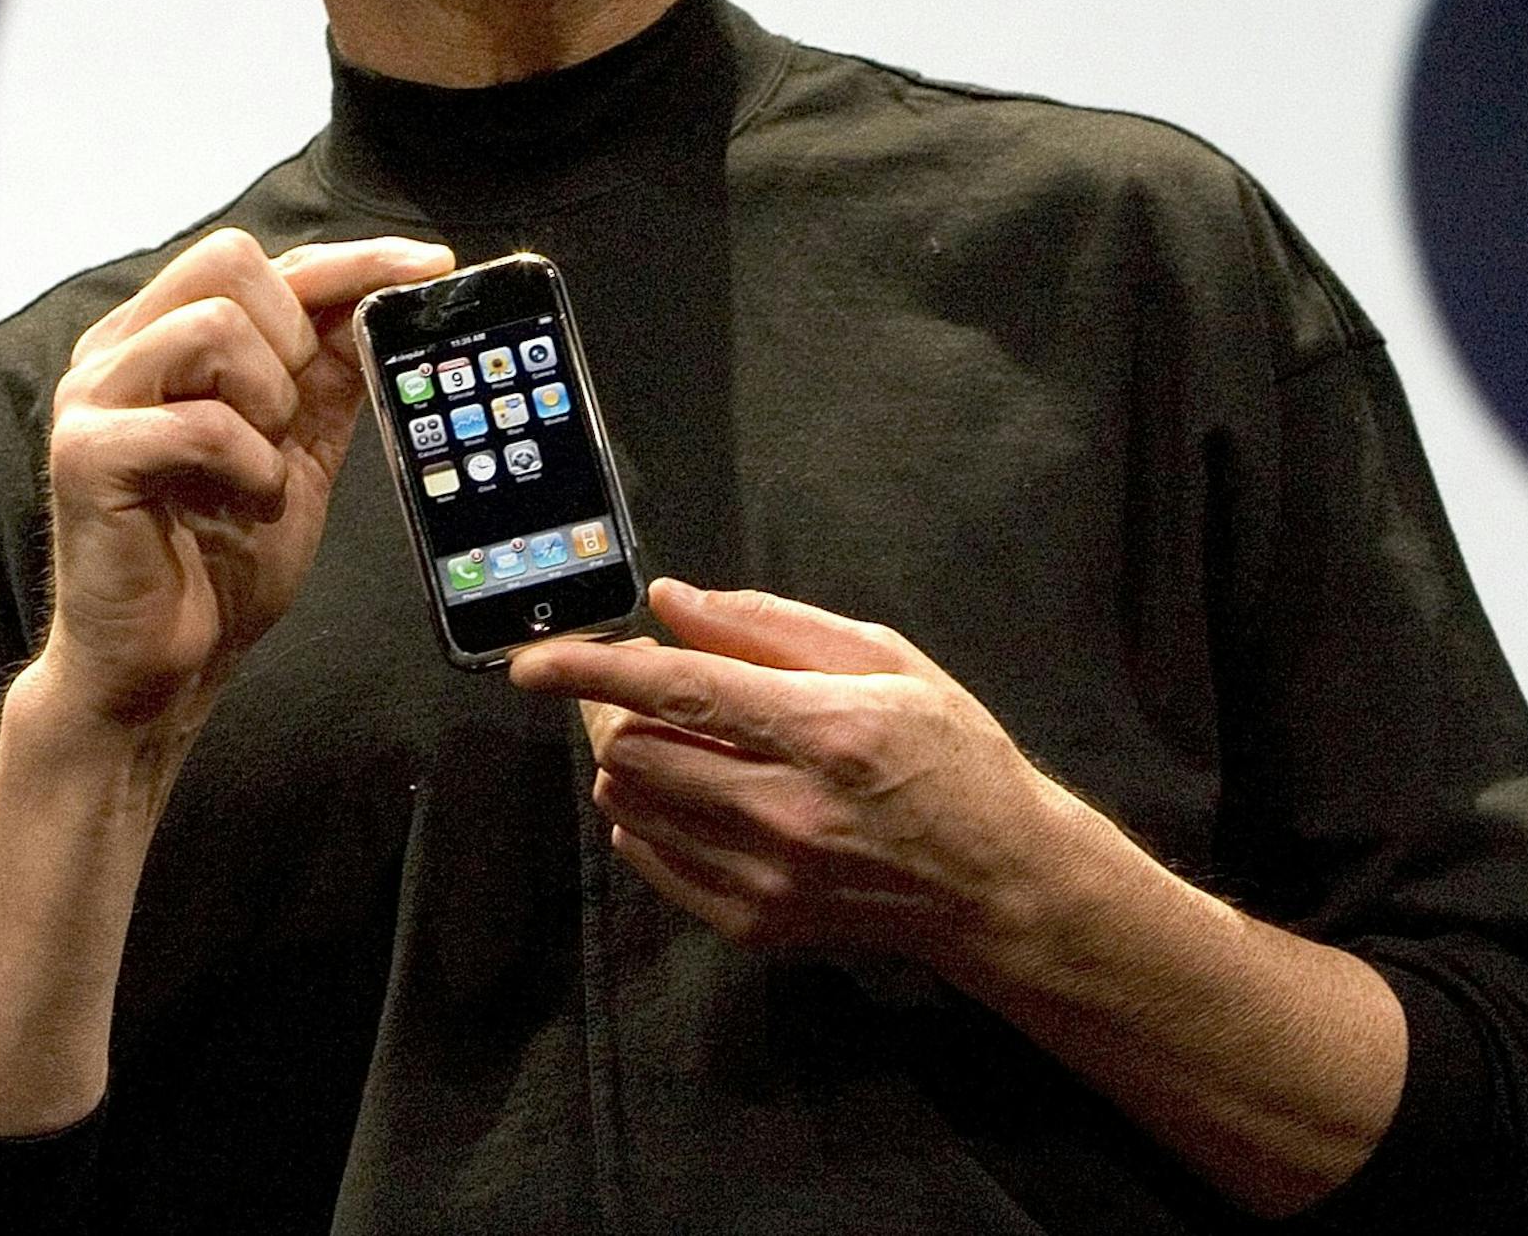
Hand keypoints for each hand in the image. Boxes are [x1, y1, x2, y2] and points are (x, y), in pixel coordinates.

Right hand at [38, 228, 452, 735]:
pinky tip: (248, 503)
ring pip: (212, 326)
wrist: (164, 667)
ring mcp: (93, 397)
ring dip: (269, 403)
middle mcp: (119, 350)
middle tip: (292, 415)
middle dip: (292, 336)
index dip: (353, 259)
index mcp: (162, 336)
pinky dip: (251, 467)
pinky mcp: (85, 455)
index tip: (432, 267)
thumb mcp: (298, 442)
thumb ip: (328, 367)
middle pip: (228, 261)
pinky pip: (201, 423)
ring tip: (263, 464)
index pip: (262, 259)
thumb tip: (389, 295)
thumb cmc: (221, 554)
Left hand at [510, 579, 1068, 967]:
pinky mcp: (753, 923)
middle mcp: (787, 811)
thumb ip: (769, 626)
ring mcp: (766, 877)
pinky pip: (650, 857)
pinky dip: (649, 813)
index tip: (532, 661)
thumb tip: (671, 603)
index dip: (592, 668)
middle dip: (615, 707)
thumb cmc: (949, 754)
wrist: (995, 884)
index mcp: (823, 730)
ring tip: (689, 738)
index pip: (677, 690)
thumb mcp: (883, 657)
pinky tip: (699, 791)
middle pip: (636, 750)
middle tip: (648, 684)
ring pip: (632, 803)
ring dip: (634, 757)